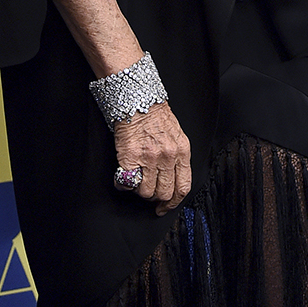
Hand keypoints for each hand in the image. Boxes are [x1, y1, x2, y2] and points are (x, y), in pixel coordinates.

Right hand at [113, 101, 191, 215]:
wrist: (138, 99)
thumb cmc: (155, 115)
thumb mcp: (176, 134)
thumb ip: (176, 156)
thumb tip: (171, 179)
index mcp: (182, 151)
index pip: (183, 187)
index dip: (174, 202)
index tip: (165, 207)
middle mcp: (168, 156)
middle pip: (164, 193)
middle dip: (155, 197)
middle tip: (148, 191)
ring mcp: (150, 157)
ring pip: (146, 192)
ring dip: (139, 190)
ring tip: (136, 179)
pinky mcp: (131, 156)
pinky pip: (127, 183)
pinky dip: (124, 184)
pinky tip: (124, 176)